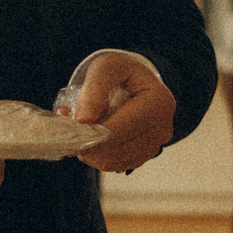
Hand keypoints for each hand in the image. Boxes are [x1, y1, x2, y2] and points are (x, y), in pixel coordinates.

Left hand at [64, 51, 177, 173]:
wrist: (135, 82)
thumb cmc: (122, 72)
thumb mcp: (107, 67)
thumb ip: (94, 90)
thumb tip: (84, 121)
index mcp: (158, 103)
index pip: (122, 128)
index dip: (93, 134)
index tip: (71, 131)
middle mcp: (162, 128)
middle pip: (117, 149)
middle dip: (89, 143)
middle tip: (70, 130)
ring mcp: (155, 145)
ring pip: (113, 162)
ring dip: (90, 151)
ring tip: (82, 129)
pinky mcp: (143, 156)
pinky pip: (114, 165)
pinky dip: (97, 155)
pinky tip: (92, 137)